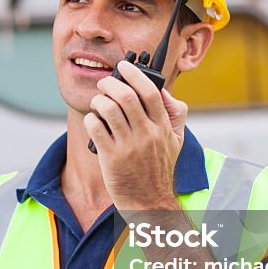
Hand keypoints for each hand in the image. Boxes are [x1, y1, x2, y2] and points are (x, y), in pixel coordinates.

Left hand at [83, 60, 188, 210]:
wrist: (150, 201)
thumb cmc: (160, 169)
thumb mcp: (177, 141)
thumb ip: (175, 115)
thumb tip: (164, 91)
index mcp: (163, 127)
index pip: (150, 92)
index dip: (135, 74)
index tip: (124, 67)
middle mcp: (147, 134)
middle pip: (126, 97)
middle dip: (110, 84)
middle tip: (104, 83)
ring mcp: (129, 146)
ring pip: (109, 110)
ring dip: (99, 100)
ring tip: (97, 102)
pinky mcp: (111, 158)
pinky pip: (96, 129)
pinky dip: (91, 119)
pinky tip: (93, 121)